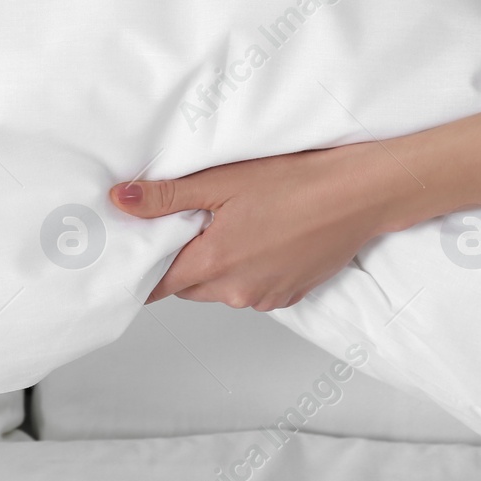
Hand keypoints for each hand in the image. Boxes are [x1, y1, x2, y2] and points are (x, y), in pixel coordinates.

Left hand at [108, 143, 412, 310]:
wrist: (360, 194)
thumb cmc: (296, 182)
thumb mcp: (220, 182)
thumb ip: (166, 197)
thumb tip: (120, 201)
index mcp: (213, 265)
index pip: (157, 286)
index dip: (144, 269)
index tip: (139, 251)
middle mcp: (236, 292)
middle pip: (187, 286)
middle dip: (183, 259)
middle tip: (194, 220)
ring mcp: (265, 298)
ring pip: (219, 290)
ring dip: (216, 265)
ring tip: (234, 224)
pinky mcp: (289, 296)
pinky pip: (251, 290)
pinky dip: (247, 270)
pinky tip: (262, 237)